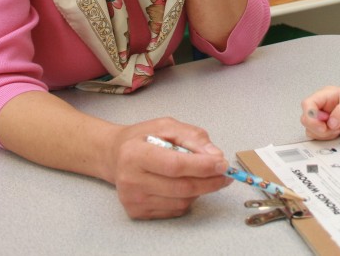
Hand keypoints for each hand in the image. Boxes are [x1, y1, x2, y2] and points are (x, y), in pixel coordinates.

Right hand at [108, 117, 231, 219]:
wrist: (114, 157)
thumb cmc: (142, 138)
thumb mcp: (166, 126)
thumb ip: (192, 137)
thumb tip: (216, 156)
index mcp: (134, 154)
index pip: (175, 165)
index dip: (202, 166)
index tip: (222, 164)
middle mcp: (130, 180)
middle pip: (181, 187)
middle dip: (209, 182)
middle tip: (225, 175)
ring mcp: (133, 200)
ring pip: (181, 201)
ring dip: (199, 189)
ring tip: (199, 175)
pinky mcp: (137, 212)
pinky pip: (174, 210)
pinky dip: (187, 198)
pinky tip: (182, 184)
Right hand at [300, 86, 339, 140]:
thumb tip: (330, 122)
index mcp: (325, 95)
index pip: (308, 104)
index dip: (311, 117)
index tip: (323, 127)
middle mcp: (320, 106)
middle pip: (306, 118)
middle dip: (319, 128)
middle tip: (335, 129)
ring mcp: (320, 117)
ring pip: (310, 129)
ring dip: (324, 134)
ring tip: (339, 129)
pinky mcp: (323, 126)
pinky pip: (317, 135)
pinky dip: (326, 137)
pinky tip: (338, 131)